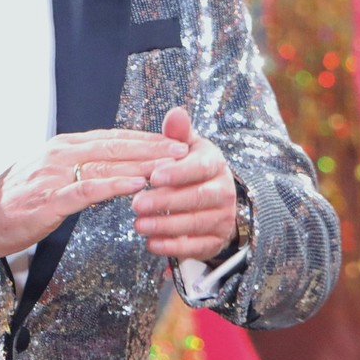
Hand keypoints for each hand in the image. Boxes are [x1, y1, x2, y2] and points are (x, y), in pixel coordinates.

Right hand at [0, 128, 188, 260]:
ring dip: (143, 163)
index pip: (110, 137)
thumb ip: (74, 165)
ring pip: (107, 164)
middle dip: (152, 147)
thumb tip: (106, 164)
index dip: (143, 137)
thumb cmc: (13, 199)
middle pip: (114, 145)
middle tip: (184, 148)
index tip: (171, 139)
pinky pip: (89, 189)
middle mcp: (59, 153)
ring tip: (172, 165)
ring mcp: (54, 174)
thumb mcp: (46, 172)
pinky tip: (137, 186)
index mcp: (61, 145)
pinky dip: (115, 185)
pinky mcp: (50, 199)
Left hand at [131, 107, 237, 261]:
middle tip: (136, 203)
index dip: (177, 172)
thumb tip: (175, 112)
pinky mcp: (215, 241)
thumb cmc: (190, 165)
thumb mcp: (186, 145)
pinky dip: (173, 247)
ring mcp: (222, 218)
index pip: (198, 168)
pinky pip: (196, 247)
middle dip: (165, 202)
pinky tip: (151, 244)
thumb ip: (177, 132)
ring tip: (138, 224)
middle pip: (196, 198)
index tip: (153, 175)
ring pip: (194, 224)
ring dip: (165, 226)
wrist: (214, 196)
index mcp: (214, 164)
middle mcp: (223, 192)